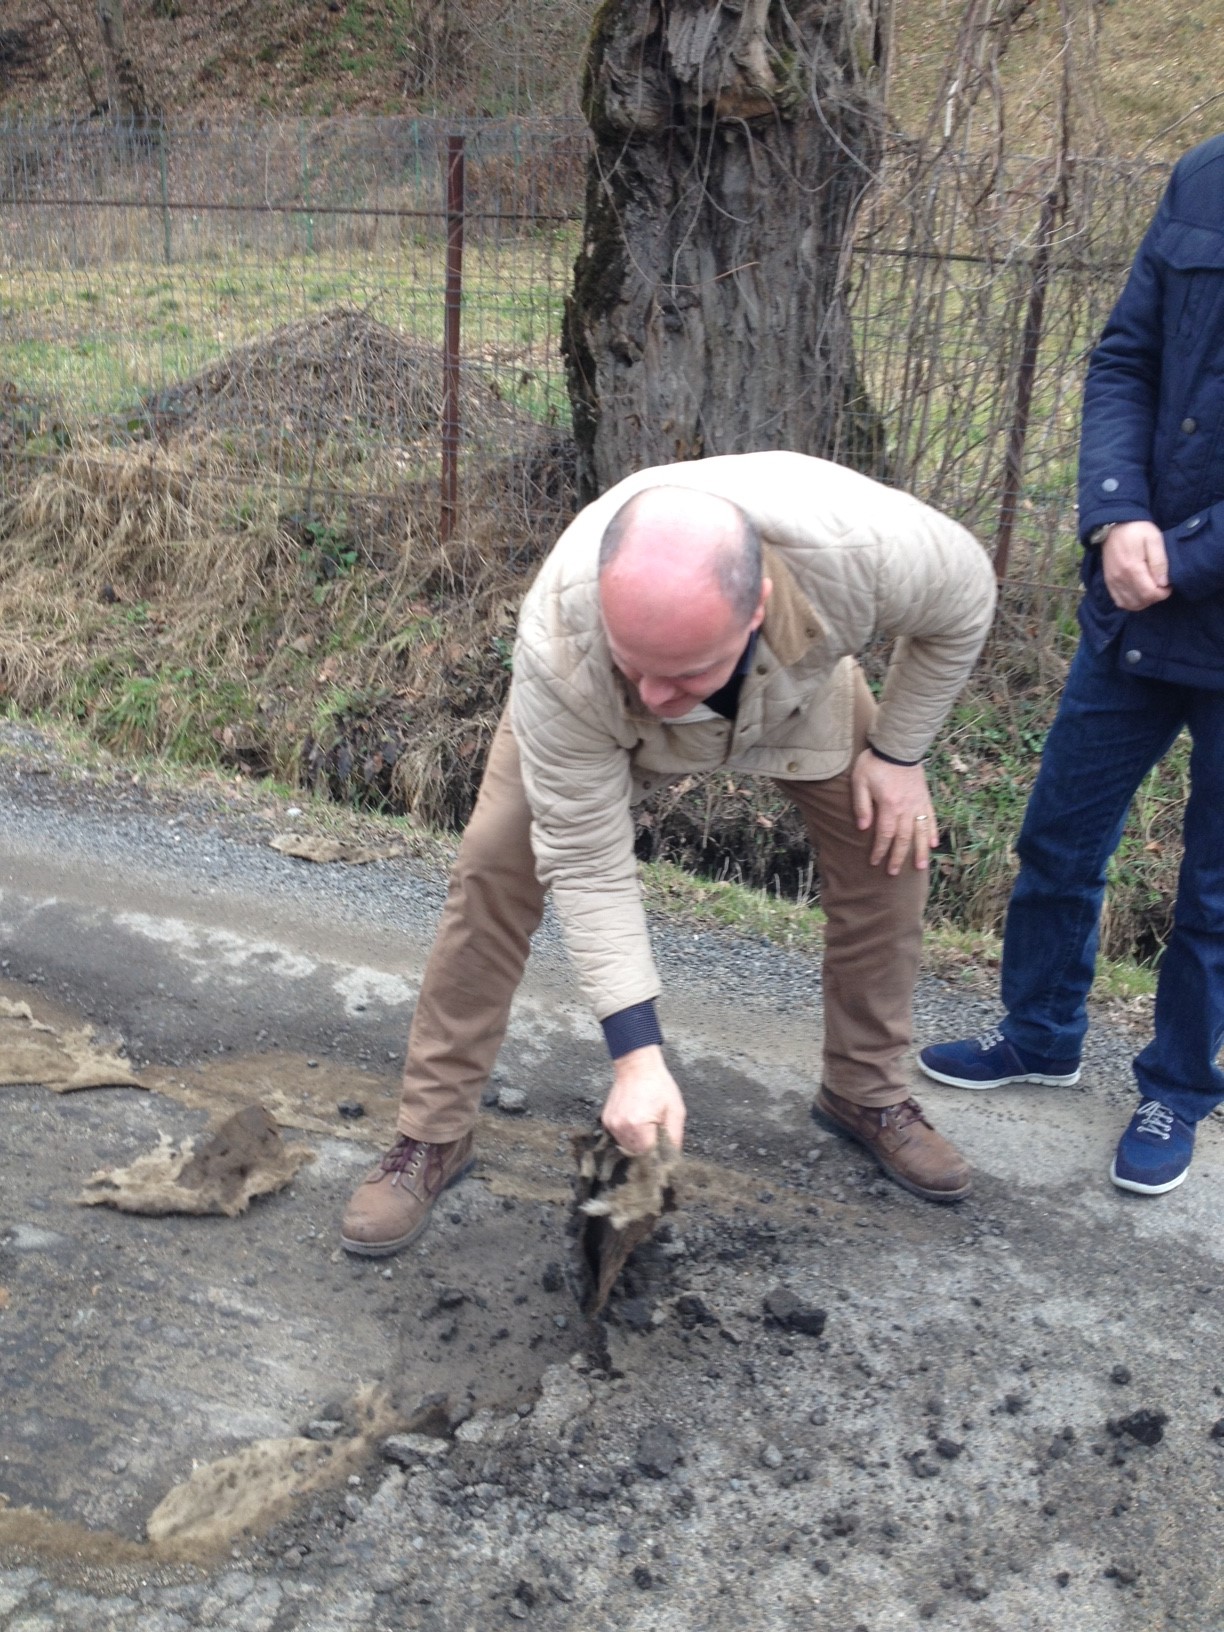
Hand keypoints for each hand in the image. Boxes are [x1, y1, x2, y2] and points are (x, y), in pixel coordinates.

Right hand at [601, 1044, 685, 1154]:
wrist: (637, 1066)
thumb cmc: (658, 1085)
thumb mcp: (676, 1111)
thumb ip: (674, 1137)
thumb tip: (672, 1158)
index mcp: (639, 1126)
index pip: (649, 1156)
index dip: (659, 1155)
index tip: (664, 1150)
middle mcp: (621, 1127)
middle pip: (637, 1154)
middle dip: (648, 1149)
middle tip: (657, 1135)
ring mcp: (611, 1124)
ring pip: (627, 1147)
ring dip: (638, 1143)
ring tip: (646, 1126)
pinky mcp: (606, 1121)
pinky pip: (619, 1137)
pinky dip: (629, 1135)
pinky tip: (637, 1122)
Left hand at [850, 751, 938, 876]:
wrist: (898, 745)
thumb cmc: (875, 762)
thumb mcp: (860, 781)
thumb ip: (861, 805)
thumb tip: (863, 828)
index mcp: (889, 806)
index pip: (884, 835)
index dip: (879, 850)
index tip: (874, 862)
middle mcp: (906, 808)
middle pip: (903, 838)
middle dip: (898, 857)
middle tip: (893, 872)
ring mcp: (918, 803)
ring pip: (920, 832)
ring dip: (919, 851)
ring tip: (919, 867)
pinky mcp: (925, 797)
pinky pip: (931, 818)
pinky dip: (932, 832)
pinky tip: (933, 844)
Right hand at [1101, 521, 1170, 610]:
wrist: (1114, 524)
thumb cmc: (1137, 529)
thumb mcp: (1154, 539)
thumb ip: (1159, 562)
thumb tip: (1163, 583)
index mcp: (1132, 568)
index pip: (1149, 593)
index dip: (1162, 593)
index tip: (1169, 585)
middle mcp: (1120, 578)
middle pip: (1140, 601)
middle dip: (1154, 598)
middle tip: (1161, 586)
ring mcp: (1112, 582)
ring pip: (1130, 604)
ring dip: (1144, 602)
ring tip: (1151, 590)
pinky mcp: (1109, 582)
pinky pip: (1119, 601)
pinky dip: (1131, 602)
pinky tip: (1139, 593)